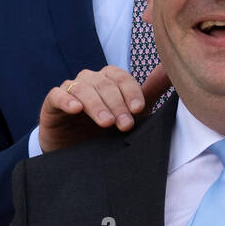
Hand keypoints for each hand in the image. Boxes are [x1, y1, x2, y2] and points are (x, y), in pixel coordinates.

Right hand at [37, 64, 170, 152]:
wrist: (75, 155)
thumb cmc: (104, 132)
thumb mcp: (130, 115)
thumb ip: (150, 92)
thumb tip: (172, 70)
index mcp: (108, 80)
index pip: (120, 77)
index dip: (130, 91)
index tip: (139, 109)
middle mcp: (89, 81)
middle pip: (103, 83)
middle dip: (117, 103)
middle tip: (125, 124)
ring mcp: (70, 91)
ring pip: (83, 87)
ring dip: (97, 104)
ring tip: (106, 122)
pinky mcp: (52, 104)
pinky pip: (57, 95)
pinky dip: (67, 99)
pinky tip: (76, 109)